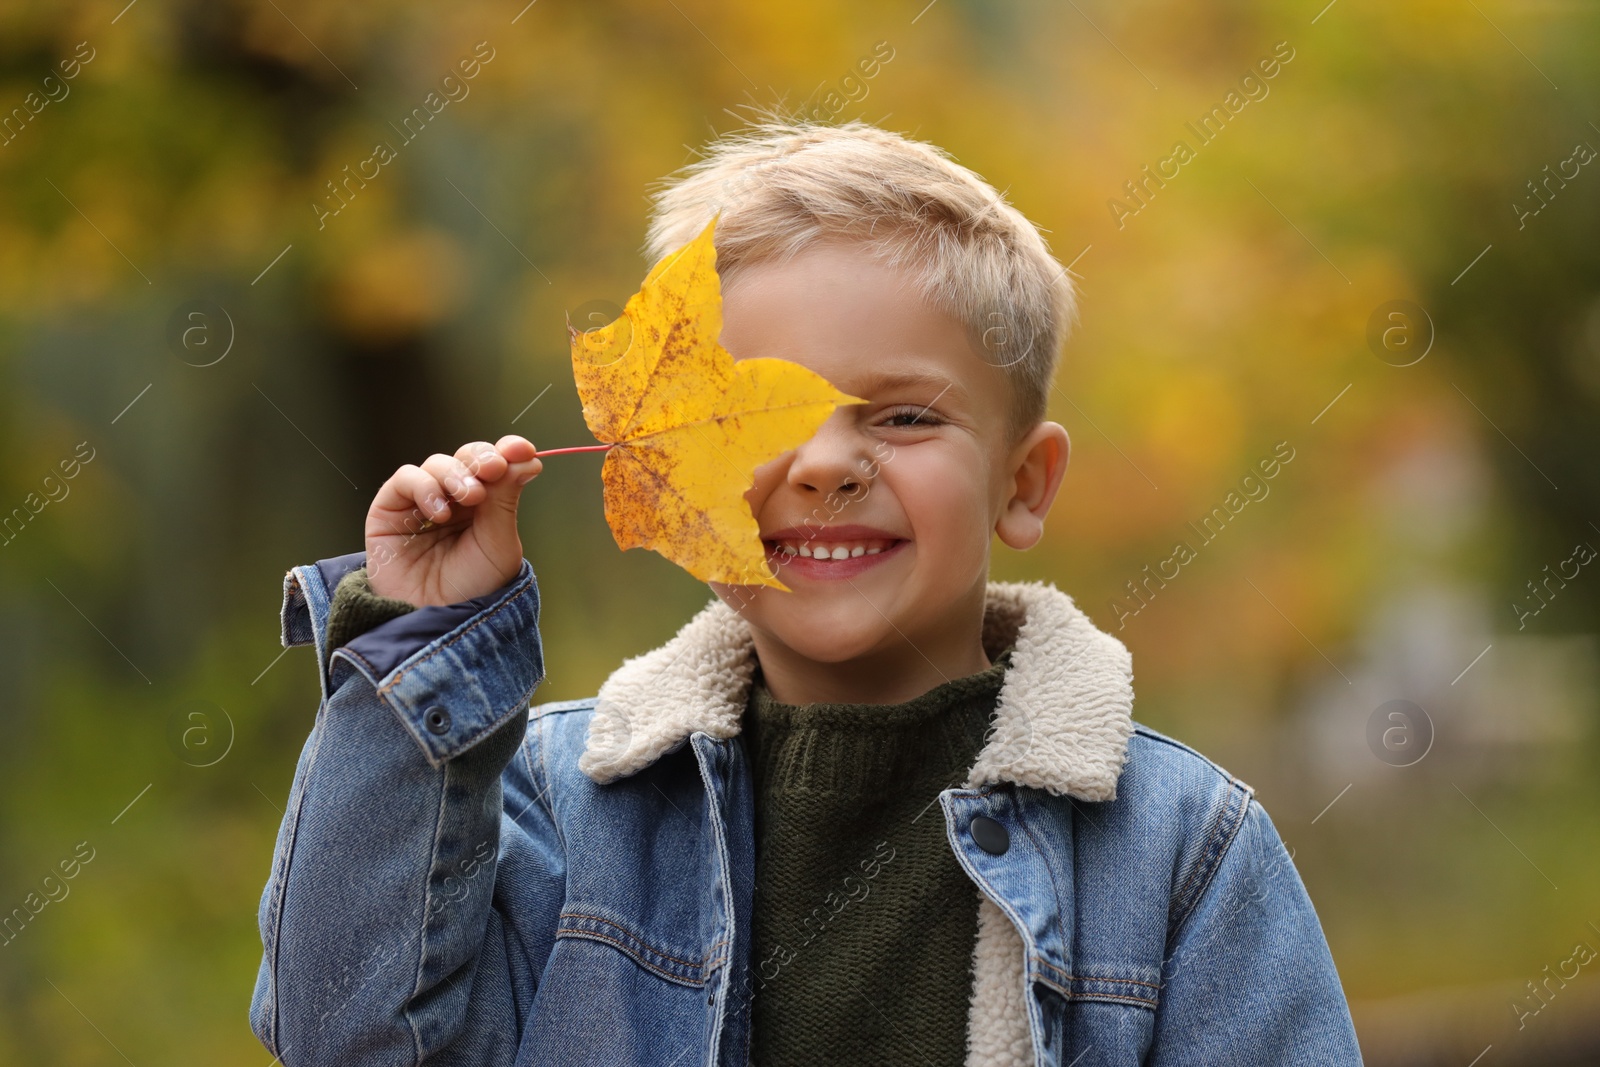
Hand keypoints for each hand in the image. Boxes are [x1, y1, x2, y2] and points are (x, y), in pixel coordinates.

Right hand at [365, 435, 542, 605]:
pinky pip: (405, 479)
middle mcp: (454, 499)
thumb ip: (505, 499)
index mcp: (486, 505)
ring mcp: (421, 502)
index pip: (496, 464)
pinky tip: (440, 513)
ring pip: (437, 463)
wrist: (435, 620)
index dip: (508, 450)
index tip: (523, 450)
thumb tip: (526, 457)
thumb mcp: (498, 544)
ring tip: (470, 499)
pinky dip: (425, 486)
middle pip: (467, 457)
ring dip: (456, 474)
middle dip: (482, 459)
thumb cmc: (472, 588)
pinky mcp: (390, 509)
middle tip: (495, 470)